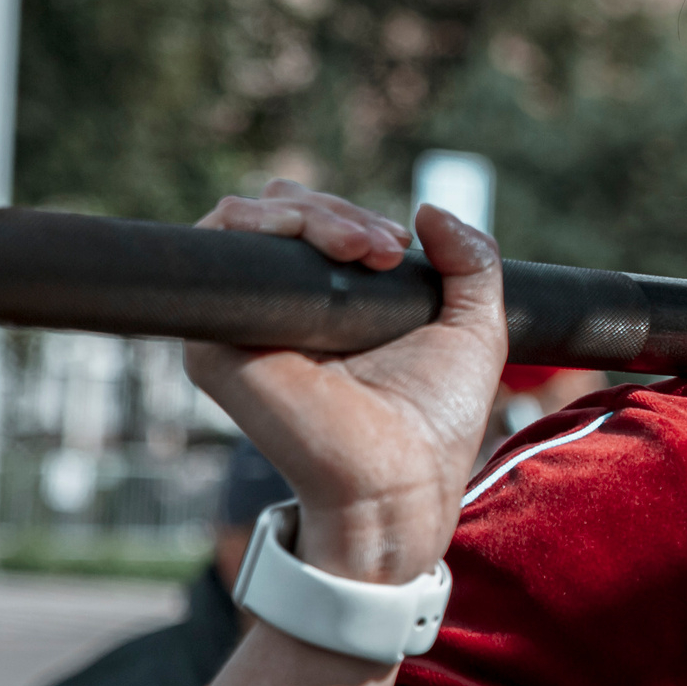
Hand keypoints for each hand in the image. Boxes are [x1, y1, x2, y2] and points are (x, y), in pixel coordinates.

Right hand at [183, 180, 505, 584]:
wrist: (404, 478)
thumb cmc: (435, 419)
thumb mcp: (474, 327)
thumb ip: (469, 261)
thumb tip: (428, 207)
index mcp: (321, 304)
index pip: (310, 222)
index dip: (350, 215)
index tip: (399, 245)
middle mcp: (274, 310)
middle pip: (275, 210)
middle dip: (334, 210)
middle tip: (386, 249)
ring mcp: (237, 323)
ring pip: (245, 220)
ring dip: (311, 214)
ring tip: (368, 249)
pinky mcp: (213, 341)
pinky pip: (218, 249)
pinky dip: (268, 226)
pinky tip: (331, 252)